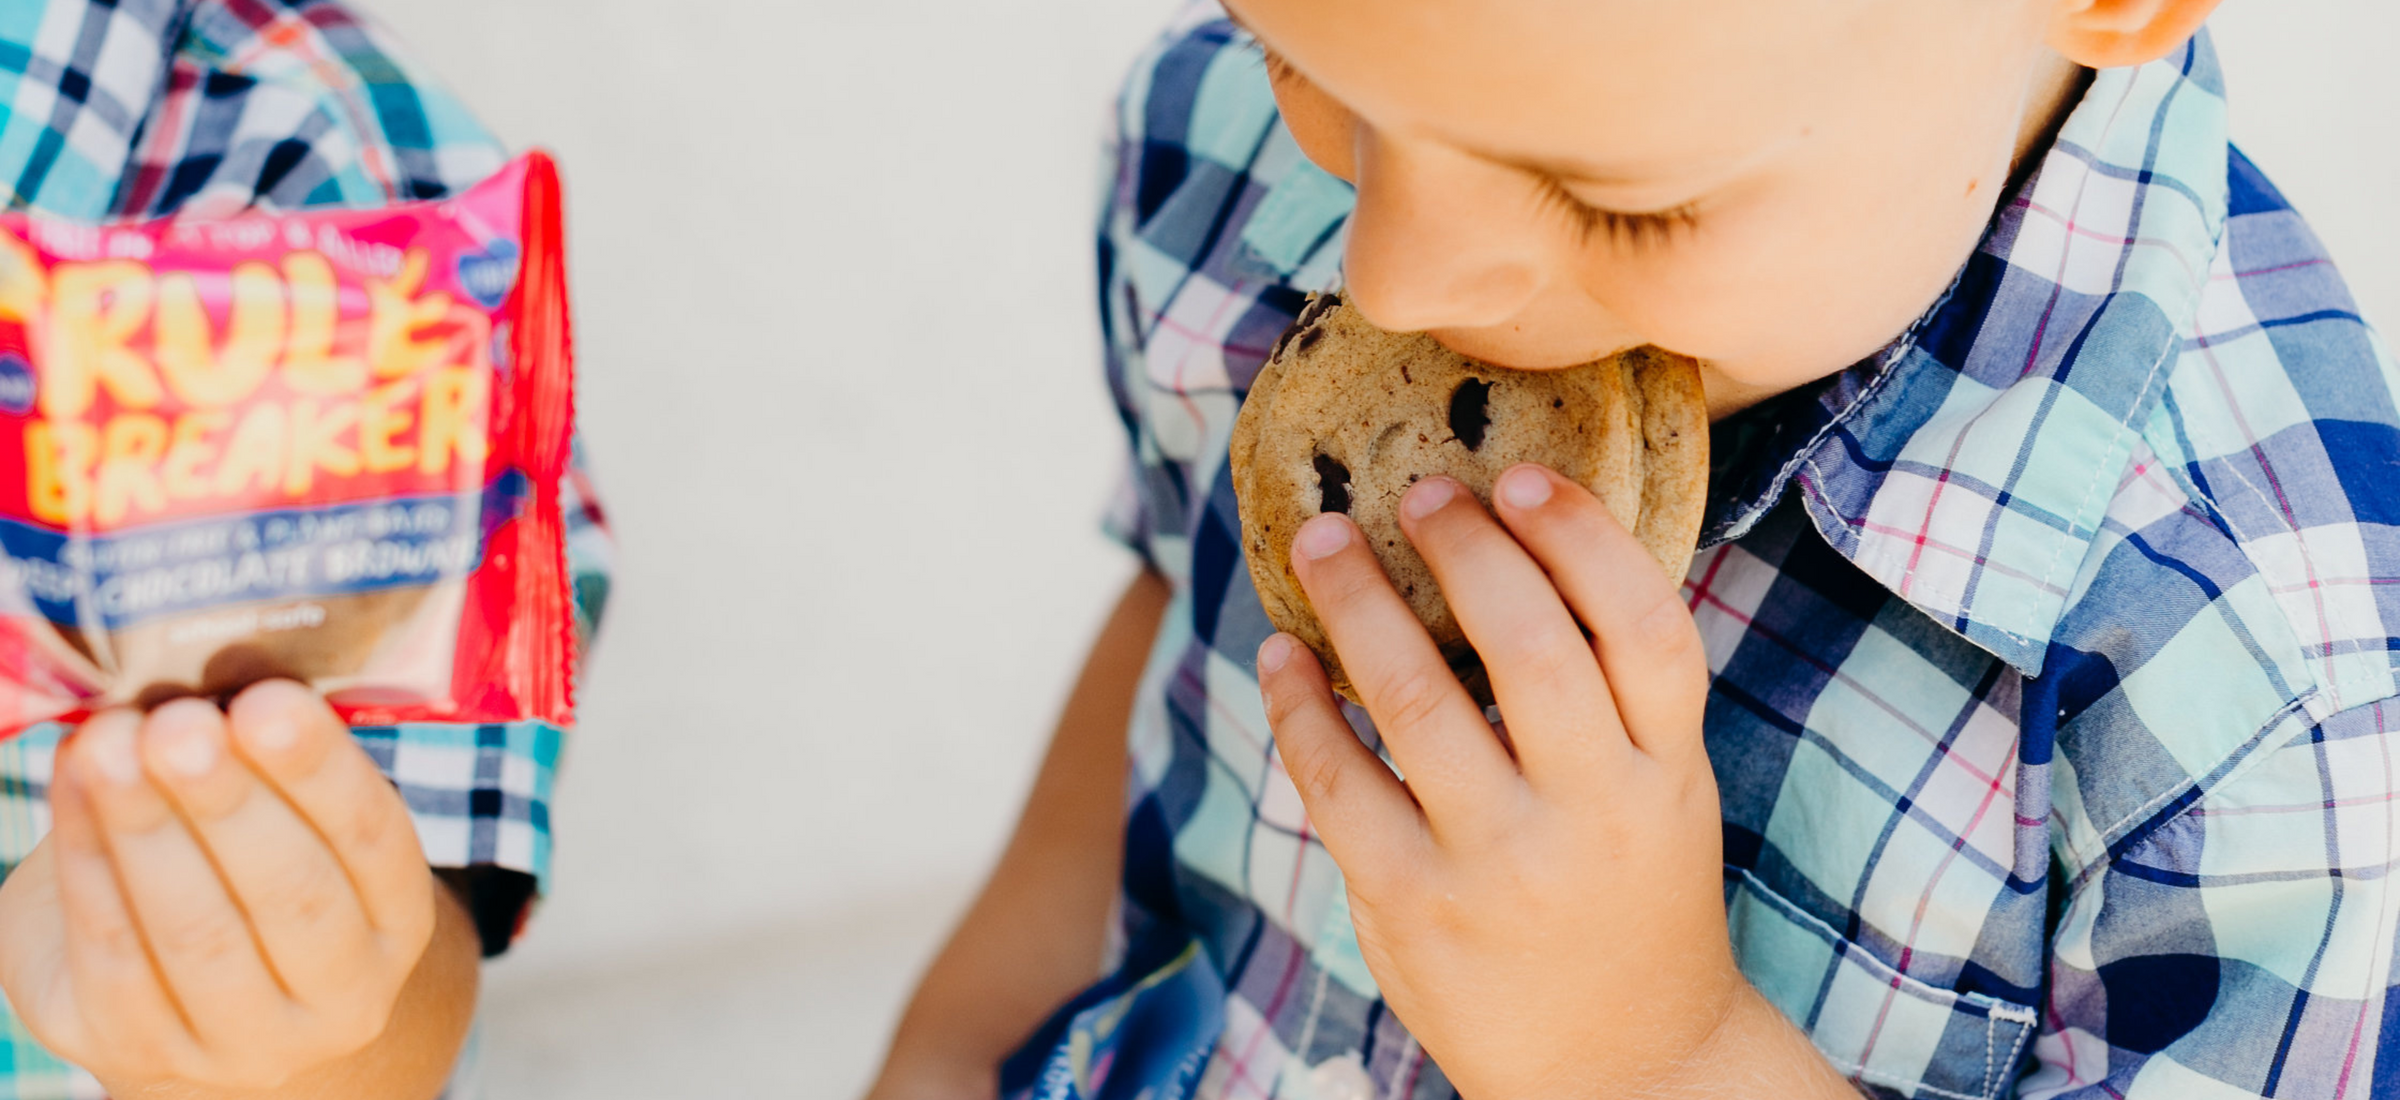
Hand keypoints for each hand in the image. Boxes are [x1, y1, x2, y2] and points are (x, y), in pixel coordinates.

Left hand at [0, 680, 442, 1094]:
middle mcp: (342, 995)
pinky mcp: (141, 1049)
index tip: (269, 700)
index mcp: (397, 921)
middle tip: (177, 722)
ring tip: (107, 743)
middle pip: (291, 892)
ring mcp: (246, 1039)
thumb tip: (206, 681)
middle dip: (227, 799)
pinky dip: (87, 861)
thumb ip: (266, 762)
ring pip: (199, 930)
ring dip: (144, 825)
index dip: (321, 771)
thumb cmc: (249, 877)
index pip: (373, 841)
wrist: (202, 1008)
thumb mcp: (290, 824)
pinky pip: (115, 954)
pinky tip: (76, 789)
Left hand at [1256, 466, 1841, 1098]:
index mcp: (1668, 771)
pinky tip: (1282, 657)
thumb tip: (1511, 548)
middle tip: (1416, 492)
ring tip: (1324, 541)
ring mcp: (1499, 862)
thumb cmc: (1629, 905)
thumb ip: (1611, 699)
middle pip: (1531, 643)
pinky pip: (1339, 781)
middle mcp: (1593, 810)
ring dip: (1359, 602)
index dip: (1585, 536)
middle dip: (1465, 548)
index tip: (1524, 477)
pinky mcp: (1412, 905)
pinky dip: (1301, 707)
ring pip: (1418, 698)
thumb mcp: (1662, 798)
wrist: (1621, 1071)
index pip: (1648, 625)